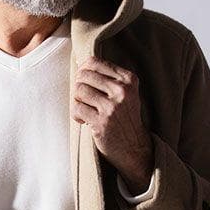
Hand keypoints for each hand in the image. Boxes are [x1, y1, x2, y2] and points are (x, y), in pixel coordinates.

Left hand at [73, 55, 153, 192]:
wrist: (134, 147)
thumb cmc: (124, 117)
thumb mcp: (125, 92)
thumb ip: (108, 77)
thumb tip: (80, 63)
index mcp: (128, 79)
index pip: (94, 62)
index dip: (83, 71)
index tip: (84, 83)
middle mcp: (122, 91)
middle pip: (83, 75)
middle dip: (79, 87)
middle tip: (84, 99)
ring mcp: (112, 107)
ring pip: (78, 91)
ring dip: (76, 101)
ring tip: (84, 110)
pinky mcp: (102, 122)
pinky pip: (76, 108)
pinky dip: (76, 114)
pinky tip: (83, 120)